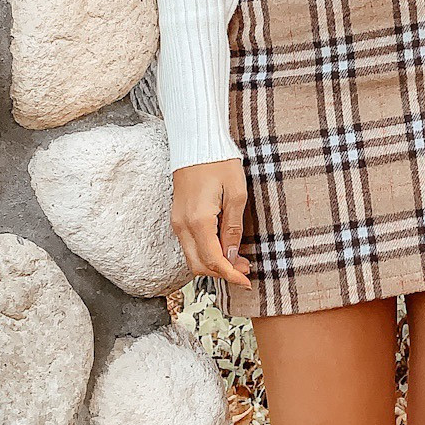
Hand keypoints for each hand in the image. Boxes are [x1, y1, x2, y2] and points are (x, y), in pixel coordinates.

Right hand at [170, 157, 252, 288]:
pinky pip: (190, 245)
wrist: (197, 143)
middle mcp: (182, 225)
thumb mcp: (236, 194)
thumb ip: (233, 228)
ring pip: (193, 257)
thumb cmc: (219, 163)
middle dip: (222, 273)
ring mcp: (177, 222)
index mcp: (198, 221)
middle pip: (199, 265)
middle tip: (246, 270)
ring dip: (214, 264)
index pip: (213, 261)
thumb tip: (233, 256)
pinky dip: (206, 252)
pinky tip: (224, 247)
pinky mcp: (178, 217)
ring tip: (239, 260)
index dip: (230, 275)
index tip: (246, 282)